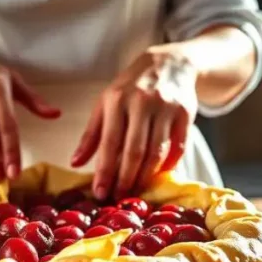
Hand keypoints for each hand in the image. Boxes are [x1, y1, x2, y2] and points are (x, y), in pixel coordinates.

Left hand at [70, 49, 198, 199]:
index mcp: (116, 100)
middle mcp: (141, 103)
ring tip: (135, 191)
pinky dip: (168, 165)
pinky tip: (157, 175)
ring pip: (156, 152)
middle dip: (125, 179)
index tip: (100, 193)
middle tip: (118, 198)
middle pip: (134, 151)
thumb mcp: (105, 104)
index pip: (109, 143)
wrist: (169, 64)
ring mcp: (165, 108)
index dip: (105, 172)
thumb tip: (76, 163)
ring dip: (145, 177)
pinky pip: (178, 148)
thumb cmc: (131, 88)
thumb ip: (92, 134)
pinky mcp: (186, 114)